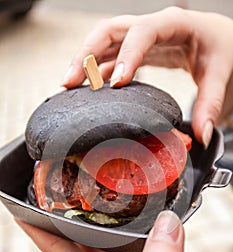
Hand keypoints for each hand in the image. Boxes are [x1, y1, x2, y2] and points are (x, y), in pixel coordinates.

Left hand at [16, 211, 231, 251]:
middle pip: (78, 242)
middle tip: (65, 188)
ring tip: (94, 194)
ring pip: (106, 240)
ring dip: (98, 219)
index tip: (26, 206)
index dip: (40, 230)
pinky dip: (133, 226)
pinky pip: (137, 242)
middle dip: (68, 216)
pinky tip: (137, 216)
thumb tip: (164, 227)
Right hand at [62, 7, 232, 147]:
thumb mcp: (219, 72)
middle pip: (109, 31)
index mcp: (174, 23)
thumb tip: (202, 135)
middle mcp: (150, 27)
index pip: (144, 32)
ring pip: (102, 42)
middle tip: (71, 81)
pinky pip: (108, 56)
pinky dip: (93, 69)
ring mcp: (139, 37)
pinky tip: (84, 87)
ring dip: (82, 61)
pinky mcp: (134, 50)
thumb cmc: (218, 47)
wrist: (215, 39)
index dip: (127, 55)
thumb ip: (211, 104)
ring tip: (67, 86)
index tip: (116, 82)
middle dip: (87, 54)